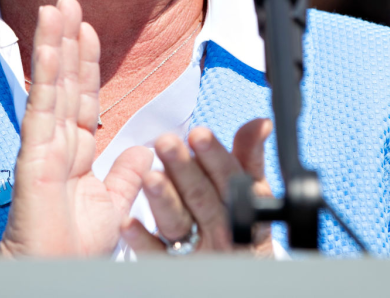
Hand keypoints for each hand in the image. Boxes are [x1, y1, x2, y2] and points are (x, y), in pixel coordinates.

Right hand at [0, 0, 152, 258]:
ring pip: (52, 84)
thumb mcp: (113, 207)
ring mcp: (44, 145)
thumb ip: (126, 176)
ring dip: (54, 43)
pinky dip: (46, 73)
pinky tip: (49, 44)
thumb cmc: (74, 251)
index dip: (88, 63)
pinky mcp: (35, 154)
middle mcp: (58, 142)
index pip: (84, 97)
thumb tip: (143, 150)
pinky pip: (43, 106)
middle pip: (67, 81)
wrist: (55, 274)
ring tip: (55, 7)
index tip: (89, 29)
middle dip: (68, 40)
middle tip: (66, 0)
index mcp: (77, 154)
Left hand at [121, 119, 273, 255]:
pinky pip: (157, 254)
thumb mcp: (252, 188)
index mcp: (239, 202)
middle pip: (200, 196)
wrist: (243, 268)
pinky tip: (128, 223)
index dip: (214, 155)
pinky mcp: (175, 265)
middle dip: (184, 169)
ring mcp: (197, 247)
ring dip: (164, 200)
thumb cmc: (245, 223)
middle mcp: (219, 226)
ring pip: (178, 222)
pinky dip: (143, 240)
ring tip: (149, 178)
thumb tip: (261, 122)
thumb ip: (250, 153)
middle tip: (166, 144)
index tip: (199, 134)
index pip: (228, 176)